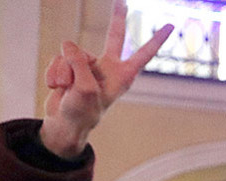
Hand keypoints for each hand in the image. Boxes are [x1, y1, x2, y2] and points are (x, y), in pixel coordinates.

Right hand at [40, 0, 172, 157]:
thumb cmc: (82, 111)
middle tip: (122, 1)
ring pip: (71, 53)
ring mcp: (89, 65)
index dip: (156, 40)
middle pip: (114, 36)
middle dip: (118, 18)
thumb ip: (79, 62)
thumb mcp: (84, 87)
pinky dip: (54, 73)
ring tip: (67, 89)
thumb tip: (69, 44)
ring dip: (64, 71)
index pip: (143, 54)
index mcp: (122, 75)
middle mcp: (108, 67)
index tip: (171, 26)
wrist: (65, 124)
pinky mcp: (70, 66)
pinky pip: (58, 59)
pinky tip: (58, 88)